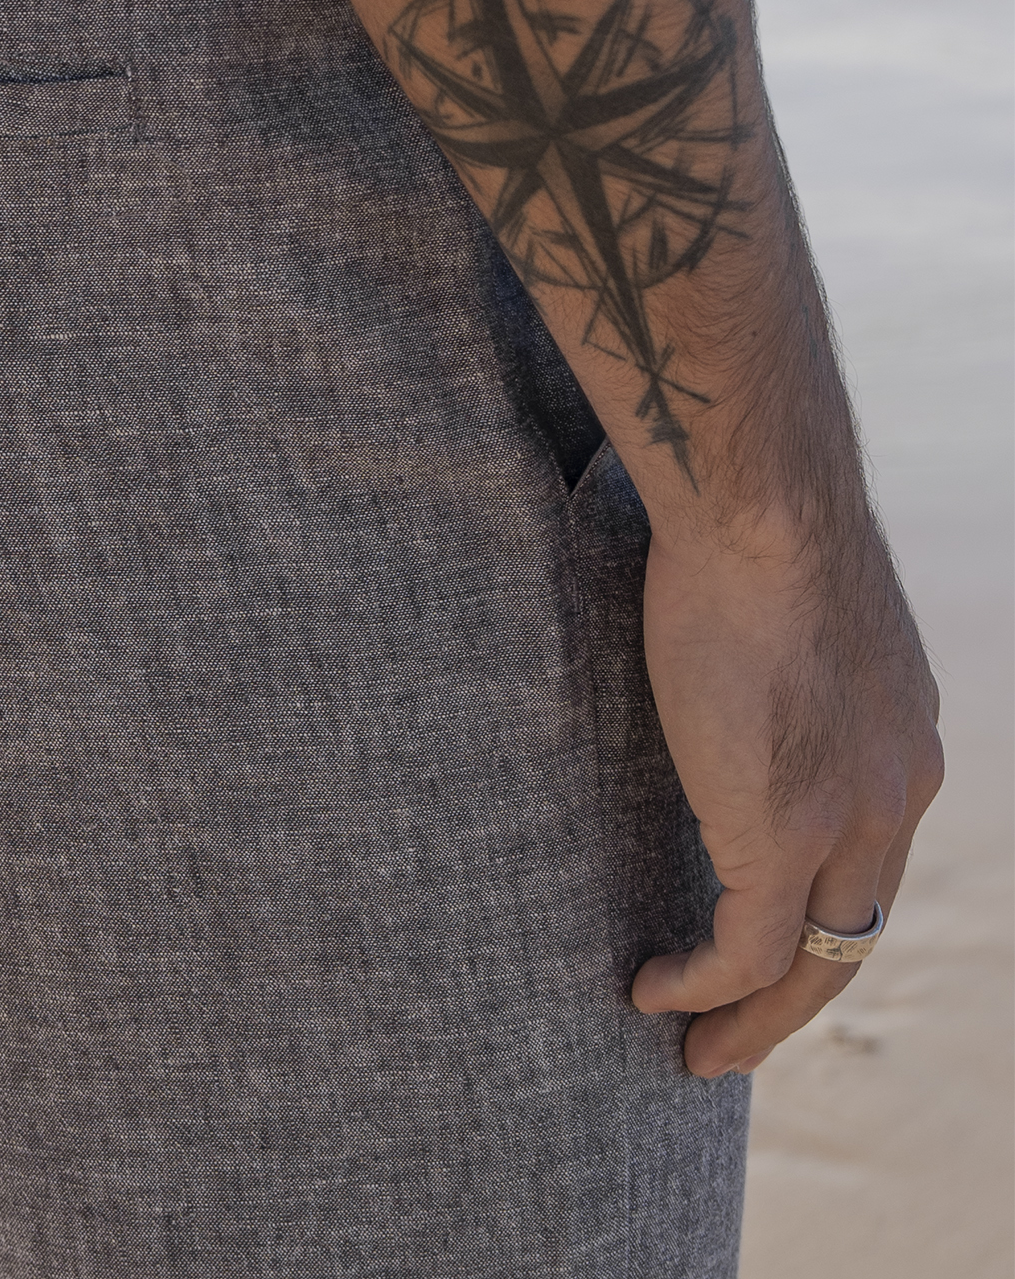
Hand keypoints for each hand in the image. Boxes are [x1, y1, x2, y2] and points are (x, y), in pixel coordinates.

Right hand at [630, 515, 942, 1077]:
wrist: (759, 509)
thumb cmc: (753, 523)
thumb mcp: (790, 606)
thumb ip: (777, 658)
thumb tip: (725, 647)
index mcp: (903, 737)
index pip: (870, 857)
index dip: (817, 908)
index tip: (761, 940)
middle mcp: (898, 789)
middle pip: (854, 928)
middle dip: (792, 993)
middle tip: (732, 1036)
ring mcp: (847, 818)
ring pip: (814, 959)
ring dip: (752, 1016)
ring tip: (695, 1047)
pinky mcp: (782, 831)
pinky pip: (745, 946)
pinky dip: (701, 982)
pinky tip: (652, 988)